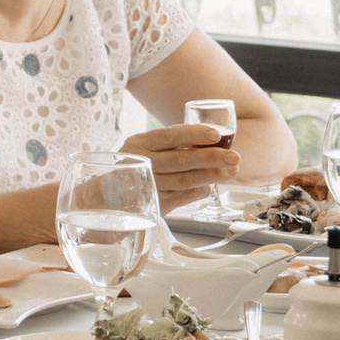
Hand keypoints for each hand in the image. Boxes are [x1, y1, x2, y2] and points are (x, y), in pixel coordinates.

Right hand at [117, 123, 239, 213]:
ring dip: (211, 176)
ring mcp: (147, 186)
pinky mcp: (153, 205)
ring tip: (231, 172)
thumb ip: (169, 145)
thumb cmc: (132, 168)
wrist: (104, 199)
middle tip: (235, 157)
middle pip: (182, 160)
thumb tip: (209, 140)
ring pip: (185, 181)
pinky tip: (209, 186)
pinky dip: (200, 192)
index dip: (194, 134)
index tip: (216, 135)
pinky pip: (183, 197)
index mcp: (139, 144)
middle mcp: (141, 164)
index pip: (170, 136)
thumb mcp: (143, 150)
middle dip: (212, 158)